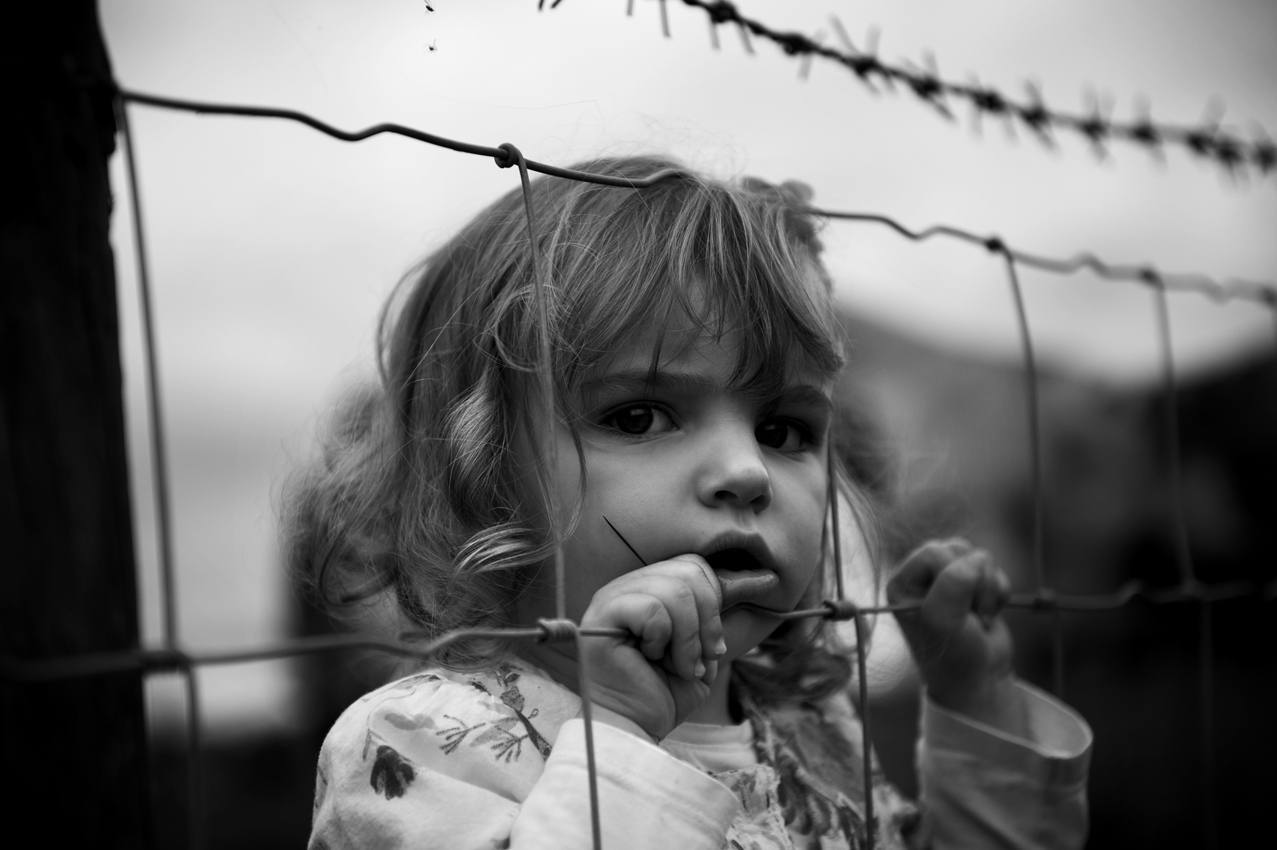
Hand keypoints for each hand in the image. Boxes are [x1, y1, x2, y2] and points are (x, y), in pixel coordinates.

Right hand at [577, 555, 773, 740]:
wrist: (638, 728)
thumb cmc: (665, 691)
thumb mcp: (703, 645)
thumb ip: (718, 610)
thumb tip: (768, 577)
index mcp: (648, 587)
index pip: (692, 566)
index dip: (715, 600)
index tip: (716, 647)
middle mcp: (627, 586)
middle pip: (688, 574)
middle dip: (707, 623)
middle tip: (702, 660)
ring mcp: (611, 598)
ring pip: (674, 592)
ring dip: (688, 640)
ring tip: (678, 666)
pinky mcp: (602, 617)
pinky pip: (652, 610)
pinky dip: (664, 641)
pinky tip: (651, 661)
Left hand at [888, 539, 1025, 733]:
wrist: (981, 679)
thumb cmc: (953, 654)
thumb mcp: (943, 620)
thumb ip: (955, 582)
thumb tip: (979, 558)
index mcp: (902, 583)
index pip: (933, 552)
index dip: (952, 577)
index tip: (952, 610)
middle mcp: (922, 577)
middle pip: (958, 549)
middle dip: (974, 583)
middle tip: (968, 615)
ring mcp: (949, 578)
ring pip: (980, 557)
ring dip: (988, 589)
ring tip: (978, 616)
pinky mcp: (975, 584)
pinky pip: (995, 570)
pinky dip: (999, 592)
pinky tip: (988, 614)